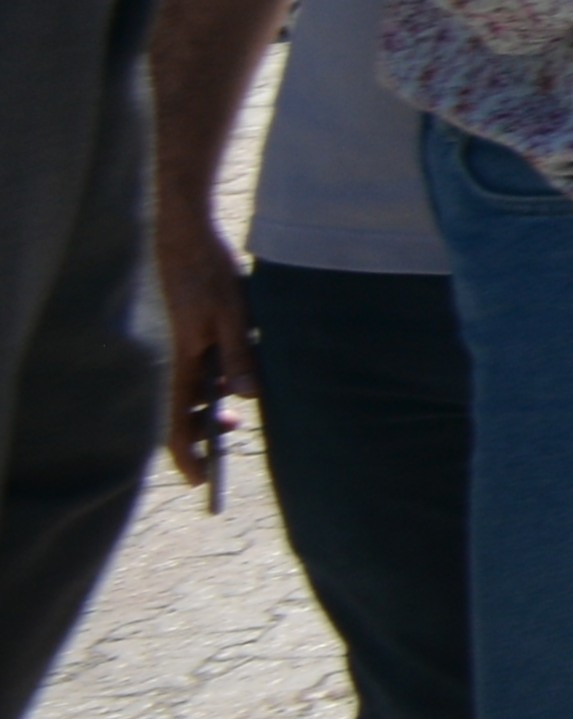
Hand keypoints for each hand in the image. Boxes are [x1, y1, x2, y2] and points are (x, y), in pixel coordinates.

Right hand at [153, 202, 248, 497]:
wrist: (189, 237)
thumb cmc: (210, 273)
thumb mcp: (233, 313)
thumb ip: (238, 355)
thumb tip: (247, 398)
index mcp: (187, 361)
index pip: (180, 421)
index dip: (187, 454)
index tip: (200, 481)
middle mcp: (185, 359)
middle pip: (189, 412)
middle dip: (205, 436)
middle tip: (228, 449)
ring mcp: (192, 347)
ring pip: (201, 391)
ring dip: (215, 409)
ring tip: (234, 422)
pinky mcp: (201, 333)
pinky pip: (209, 368)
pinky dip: (222, 382)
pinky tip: (243, 381)